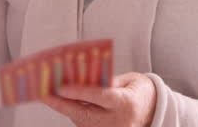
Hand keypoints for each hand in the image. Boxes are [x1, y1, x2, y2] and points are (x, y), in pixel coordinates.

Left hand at [41, 71, 156, 126]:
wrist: (154, 112)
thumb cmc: (139, 91)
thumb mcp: (127, 80)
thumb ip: (106, 80)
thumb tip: (79, 76)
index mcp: (126, 103)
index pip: (100, 97)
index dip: (80, 92)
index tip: (61, 87)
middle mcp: (119, 122)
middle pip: (85, 114)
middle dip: (62, 105)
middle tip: (44, 94)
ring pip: (82, 122)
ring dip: (65, 109)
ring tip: (49, 96)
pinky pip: (85, 126)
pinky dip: (74, 114)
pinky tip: (64, 104)